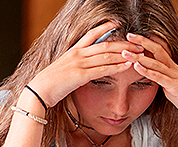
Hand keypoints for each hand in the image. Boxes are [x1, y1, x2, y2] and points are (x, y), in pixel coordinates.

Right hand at [27, 22, 142, 106]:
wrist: (38, 91)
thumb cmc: (48, 84)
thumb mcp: (61, 70)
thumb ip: (72, 66)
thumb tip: (80, 67)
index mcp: (72, 51)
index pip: (91, 35)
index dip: (105, 28)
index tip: (117, 24)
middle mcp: (77, 54)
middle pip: (105, 44)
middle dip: (123, 43)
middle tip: (138, 42)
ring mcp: (79, 64)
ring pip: (106, 55)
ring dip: (124, 53)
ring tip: (139, 53)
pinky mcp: (81, 76)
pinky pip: (103, 69)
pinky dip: (117, 67)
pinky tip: (128, 65)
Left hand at [122, 33, 177, 140]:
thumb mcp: (169, 85)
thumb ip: (159, 77)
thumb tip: (148, 73)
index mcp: (171, 67)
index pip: (157, 50)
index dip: (145, 42)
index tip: (131, 36)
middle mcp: (173, 69)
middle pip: (157, 50)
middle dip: (142, 42)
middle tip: (128, 35)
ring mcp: (175, 77)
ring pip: (156, 63)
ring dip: (140, 58)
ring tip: (126, 53)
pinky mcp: (176, 87)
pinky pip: (161, 78)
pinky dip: (149, 72)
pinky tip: (138, 67)